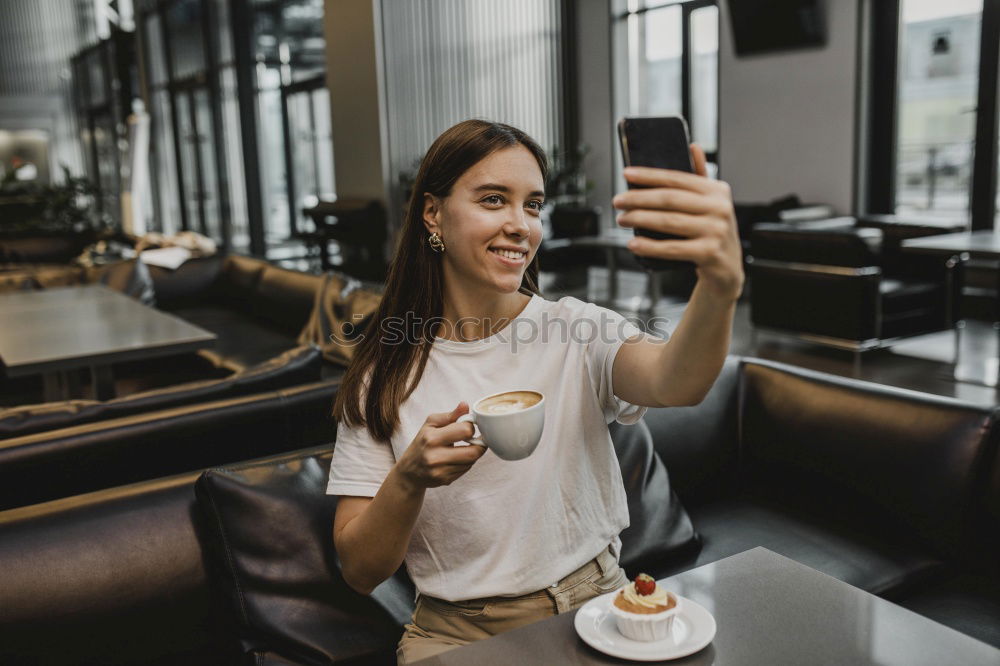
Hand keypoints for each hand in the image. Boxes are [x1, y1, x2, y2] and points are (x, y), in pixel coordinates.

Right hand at [396, 402, 485, 489]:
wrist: (409, 471)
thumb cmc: (422, 442)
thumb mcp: (431, 424)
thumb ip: (450, 415)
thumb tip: (465, 405)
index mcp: (431, 438)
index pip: (465, 431)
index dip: (471, 427)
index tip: (468, 426)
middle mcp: (435, 456)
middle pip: (473, 452)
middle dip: (479, 445)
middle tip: (477, 439)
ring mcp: (440, 471)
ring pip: (471, 462)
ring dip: (472, 454)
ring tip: (464, 448)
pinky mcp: (445, 480)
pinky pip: (465, 470)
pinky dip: (466, 463)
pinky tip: (457, 458)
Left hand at [613, 144, 744, 301]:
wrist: (727, 270)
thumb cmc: (712, 233)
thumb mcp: (711, 204)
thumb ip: (700, 177)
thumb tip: (692, 146)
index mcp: (717, 191)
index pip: (677, 178)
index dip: (649, 175)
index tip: (626, 174)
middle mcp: (719, 208)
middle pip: (669, 199)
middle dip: (638, 199)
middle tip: (618, 201)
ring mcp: (716, 231)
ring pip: (668, 222)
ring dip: (639, 219)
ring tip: (622, 219)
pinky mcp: (709, 253)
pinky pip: (672, 248)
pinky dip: (649, 246)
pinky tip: (633, 243)